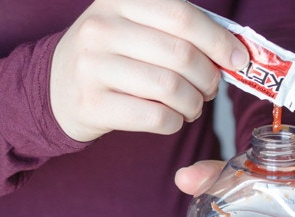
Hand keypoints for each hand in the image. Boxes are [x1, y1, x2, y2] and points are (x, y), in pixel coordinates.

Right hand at [50, 0, 248, 141]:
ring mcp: (92, 66)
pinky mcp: (91, 105)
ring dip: (193, 104)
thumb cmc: (113, 57)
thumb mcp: (135, 26)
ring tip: (191, 106)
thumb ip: (179, 31)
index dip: (218, 41)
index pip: (182, 16)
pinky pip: (155, 118)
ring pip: (171, 88)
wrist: (56, 89)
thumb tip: (236, 52)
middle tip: (209, 89)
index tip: (238, 59)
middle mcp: (101, 27)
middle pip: (181, 55)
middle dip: (208, 78)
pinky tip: (172, 119)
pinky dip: (175, 122)